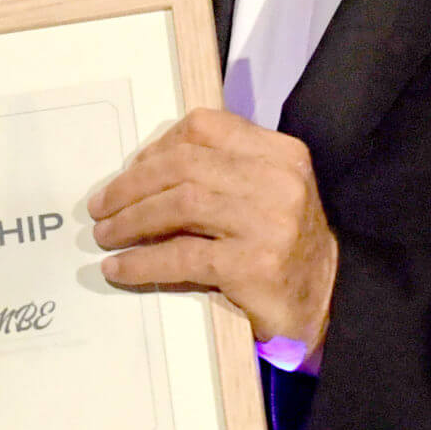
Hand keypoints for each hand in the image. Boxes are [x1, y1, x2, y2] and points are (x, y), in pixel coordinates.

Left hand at [88, 107, 338, 372]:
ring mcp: (269, 222)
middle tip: (101, 207)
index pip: (204, 128)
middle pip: (183, 165)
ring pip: (179, 204)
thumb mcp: (265, 191)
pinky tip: (120, 269)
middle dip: (131, 186)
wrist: (330, 301)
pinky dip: (142, 262)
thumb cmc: (283, 245)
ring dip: (130, 220)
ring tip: (106, 235)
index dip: (156, 147)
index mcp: (280, 152)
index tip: (130, 172)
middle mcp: (279, 181)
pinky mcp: (254, 265)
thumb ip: (219, 171)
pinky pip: (182, 256)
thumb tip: (139, 172)